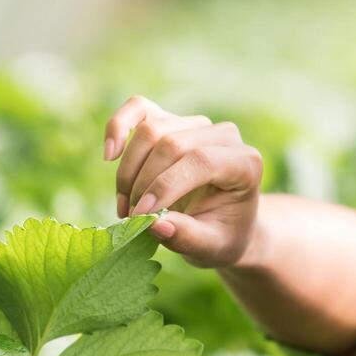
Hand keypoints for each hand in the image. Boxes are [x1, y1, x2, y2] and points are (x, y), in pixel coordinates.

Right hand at [103, 95, 263, 268]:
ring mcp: (196, 123)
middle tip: (133, 220)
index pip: (200, 160)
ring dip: (128, 171)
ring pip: (150, 130)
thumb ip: (188, 237)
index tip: (141, 217)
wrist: (222, 224)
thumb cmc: (221, 236)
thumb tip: (155, 224)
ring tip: (126, 208)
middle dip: (143, 183)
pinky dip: (118, 126)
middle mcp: (224, 135)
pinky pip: (138, 108)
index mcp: (245, 163)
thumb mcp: (212, 247)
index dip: (165, 185)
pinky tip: (110, 154)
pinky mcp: (170, 119)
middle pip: (171, 144)